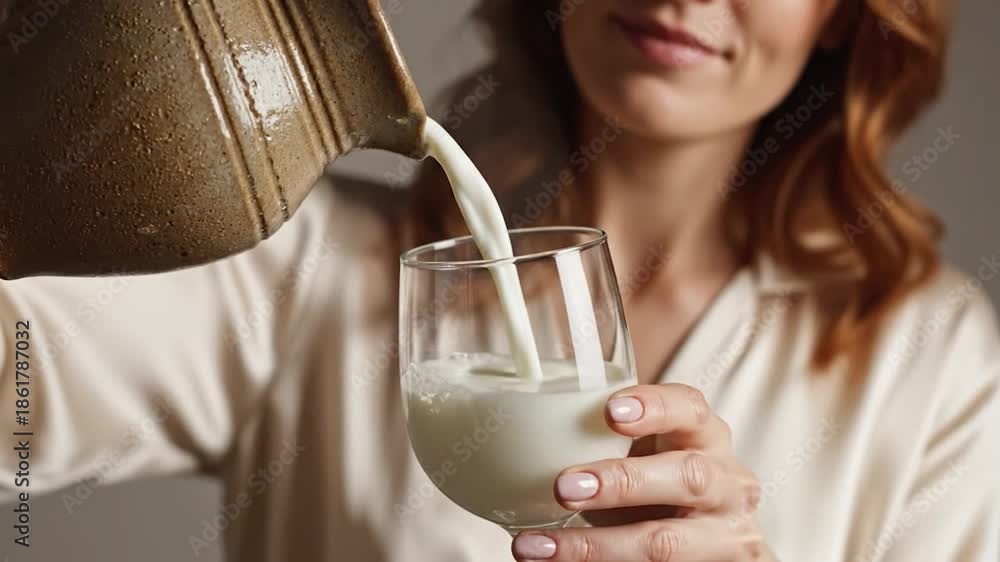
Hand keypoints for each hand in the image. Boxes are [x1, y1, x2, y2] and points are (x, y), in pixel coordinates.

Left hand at [511, 384, 771, 560]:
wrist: (712, 546)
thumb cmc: (663, 488)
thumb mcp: (646, 456)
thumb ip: (605, 441)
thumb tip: (515, 435)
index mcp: (706, 437)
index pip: (691, 408)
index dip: (655, 406)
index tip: (609, 411)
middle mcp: (728, 481)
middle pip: (687, 475)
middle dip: (622, 481)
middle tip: (563, 486)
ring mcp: (726, 534)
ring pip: (665, 541)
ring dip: (595, 545)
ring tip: (538, 546)